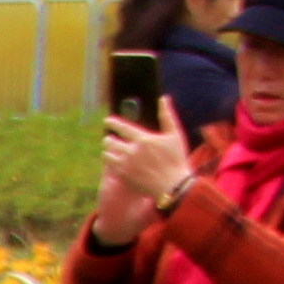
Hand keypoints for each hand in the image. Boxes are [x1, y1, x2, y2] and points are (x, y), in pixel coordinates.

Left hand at [96, 109, 195, 230]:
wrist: (172, 185)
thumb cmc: (176, 159)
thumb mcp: (175, 135)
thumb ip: (167, 116)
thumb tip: (164, 98)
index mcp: (143, 139)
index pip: (122, 127)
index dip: (113, 123)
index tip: (107, 121)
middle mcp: (132, 151)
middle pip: (110, 141)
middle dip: (109, 139)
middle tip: (110, 139)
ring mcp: (125, 165)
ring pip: (107, 154)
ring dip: (108, 151)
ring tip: (112, 151)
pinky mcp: (122, 176)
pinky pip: (109, 167)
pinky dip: (110, 163)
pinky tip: (114, 162)